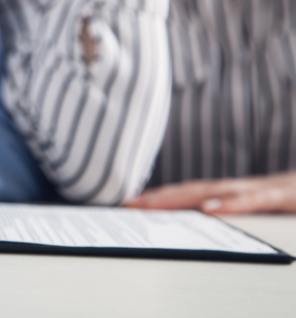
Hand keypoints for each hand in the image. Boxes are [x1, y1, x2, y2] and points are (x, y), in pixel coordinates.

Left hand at [125, 173, 295, 213]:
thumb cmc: (293, 200)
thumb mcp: (263, 209)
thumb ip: (235, 210)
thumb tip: (203, 220)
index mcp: (234, 192)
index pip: (190, 193)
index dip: (161, 196)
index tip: (131, 203)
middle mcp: (240, 187)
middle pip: (192, 190)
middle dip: (159, 197)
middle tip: (129, 204)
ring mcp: (260, 189)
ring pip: (214, 191)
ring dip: (181, 198)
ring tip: (153, 205)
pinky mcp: (282, 197)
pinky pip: (253, 200)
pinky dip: (230, 203)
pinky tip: (210, 210)